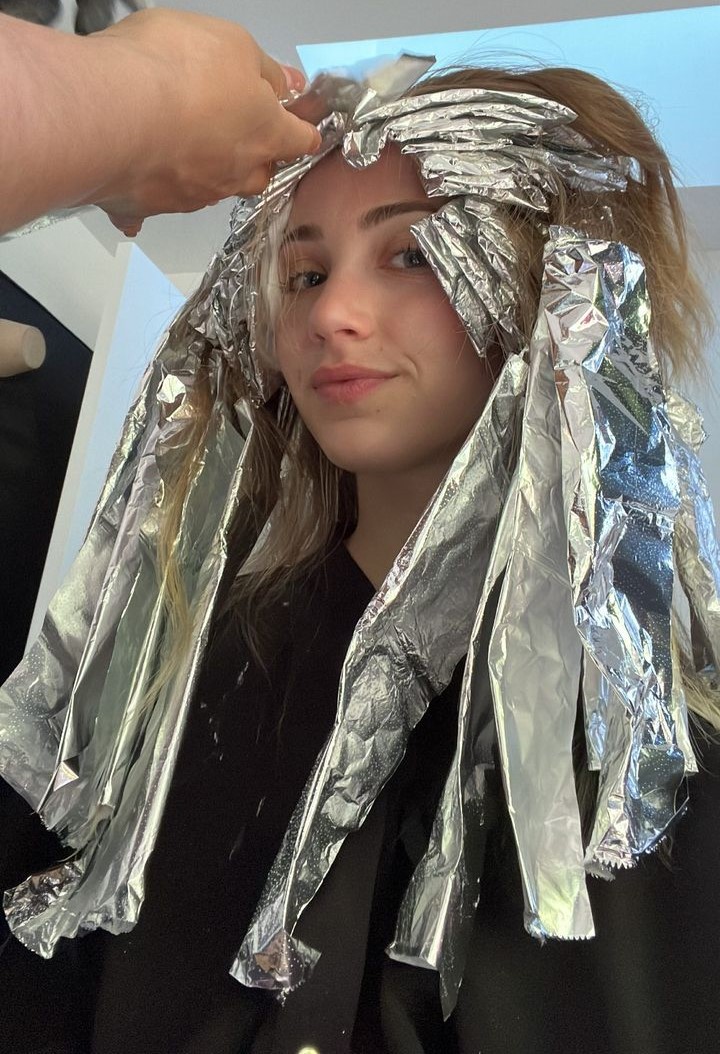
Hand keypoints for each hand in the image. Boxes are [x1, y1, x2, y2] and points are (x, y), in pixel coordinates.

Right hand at [87, 9, 320, 234]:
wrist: (111, 113)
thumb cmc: (175, 70)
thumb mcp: (232, 44)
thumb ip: (264, 69)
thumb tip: (284, 84)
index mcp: (265, 134)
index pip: (300, 140)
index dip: (301, 130)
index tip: (299, 125)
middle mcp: (236, 173)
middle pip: (257, 173)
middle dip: (251, 156)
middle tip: (230, 127)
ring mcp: (195, 194)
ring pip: (211, 188)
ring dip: (202, 170)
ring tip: (177, 141)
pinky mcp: (152, 206)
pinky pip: (156, 203)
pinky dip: (150, 193)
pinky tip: (136, 177)